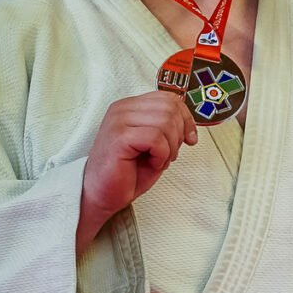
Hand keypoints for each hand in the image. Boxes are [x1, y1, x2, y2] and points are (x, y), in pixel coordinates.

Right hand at [78, 90, 195, 246]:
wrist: (102, 193)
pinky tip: (151, 163)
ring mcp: (118, 121)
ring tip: (157, 159)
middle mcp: (122, 109)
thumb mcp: (154, 143)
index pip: (169, 99)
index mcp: (130, 106)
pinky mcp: (119, 137)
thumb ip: (168, 127)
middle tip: (167, 154)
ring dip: (170, 147)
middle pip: (170, 109)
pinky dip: (161, 155)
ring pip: (166, 122)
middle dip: (178, 135)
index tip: (189, 139)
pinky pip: (156, 138)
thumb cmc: (128, 171)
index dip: (186, 118)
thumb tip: (190, 124)